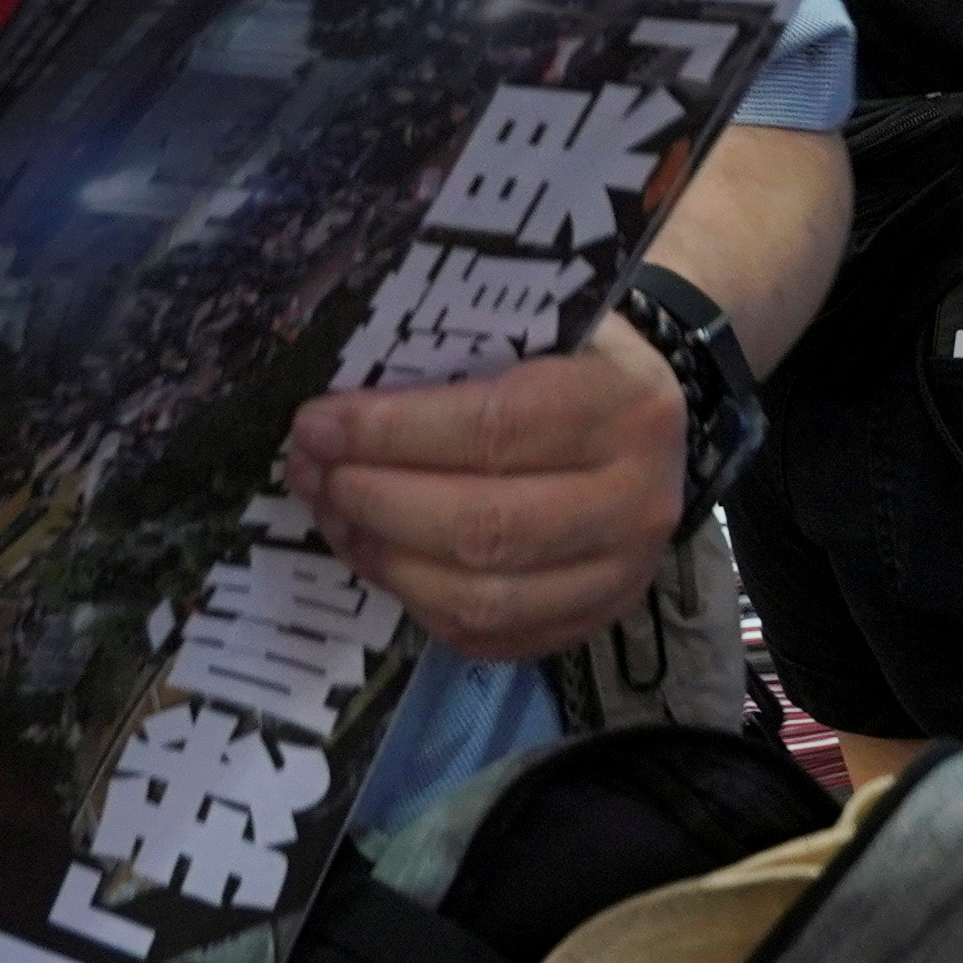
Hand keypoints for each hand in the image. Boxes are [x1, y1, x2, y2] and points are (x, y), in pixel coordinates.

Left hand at [279, 322, 685, 663]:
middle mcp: (636, 499)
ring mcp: (622, 575)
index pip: (495, 429)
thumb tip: (341, 400)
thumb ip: (458, 355)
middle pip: (483, 527)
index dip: (393, 434)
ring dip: (384, 558)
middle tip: (313, 472)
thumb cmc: (575, 359)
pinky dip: (415, 601)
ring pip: (480, 598)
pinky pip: (488, 636)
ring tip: (331, 513)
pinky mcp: (594, 622)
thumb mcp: (538, 326)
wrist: (650, 420)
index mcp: (625, 406)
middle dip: (376, 501)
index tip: (318, 424)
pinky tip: (375, 553)